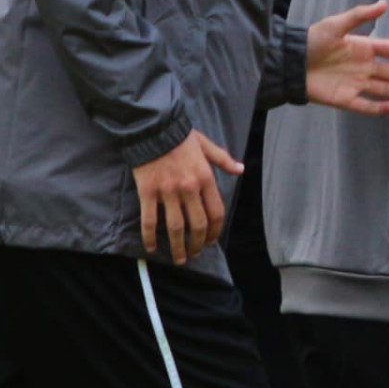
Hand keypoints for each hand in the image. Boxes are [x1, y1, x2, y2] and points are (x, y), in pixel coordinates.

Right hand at [133, 131, 244, 261]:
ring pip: (175, 227)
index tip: (212, 241)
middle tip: (196, 254)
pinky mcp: (147, 193)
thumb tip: (241, 170)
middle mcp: (189, 188)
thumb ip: (224, 160)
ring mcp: (167, 192)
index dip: (216, 230)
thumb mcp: (207, 146)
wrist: (153, 128)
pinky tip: (151, 249)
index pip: (216, 212)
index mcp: (205, 178)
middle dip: (198, 243)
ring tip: (180, 259)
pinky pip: (149, 220)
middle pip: (198, 224)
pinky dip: (150, 237)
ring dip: (178, 247)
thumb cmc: (181, 137)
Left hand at [307, 1, 388, 114]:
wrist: (289, 62)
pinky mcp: (345, 98)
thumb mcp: (335, 25)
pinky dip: (380, 108)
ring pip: (384, 89)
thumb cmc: (312, 41)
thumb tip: (385, 4)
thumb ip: (360, 16)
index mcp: (363, 48)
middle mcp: (363, 67)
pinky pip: (365, 105)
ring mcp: (355, 83)